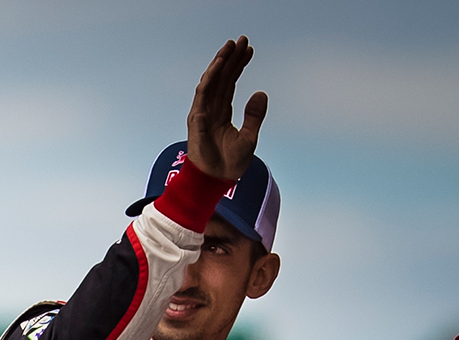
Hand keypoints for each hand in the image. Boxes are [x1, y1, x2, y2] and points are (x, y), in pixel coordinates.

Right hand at [185, 36, 266, 182]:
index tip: (249, 50)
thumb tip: (261, 93)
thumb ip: (254, 115)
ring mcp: (202, 114)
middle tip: (241, 40)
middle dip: (231, 58)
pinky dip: (210, 80)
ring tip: (230, 47)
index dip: (239, 66)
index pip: (230, 83)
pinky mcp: (197, 121)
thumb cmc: (229, 164)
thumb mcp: (250, 137)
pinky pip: (203, 95)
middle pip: (221, 78)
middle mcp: (210, 110)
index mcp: (222, 113)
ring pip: (211, 82)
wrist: (216, 181)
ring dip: (220, 63)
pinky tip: (219, 66)